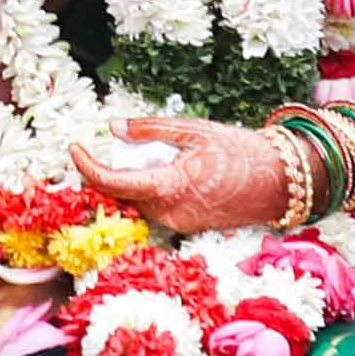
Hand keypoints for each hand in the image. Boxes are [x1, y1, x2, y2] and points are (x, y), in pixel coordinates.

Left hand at [75, 109, 301, 239]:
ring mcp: (177, 224)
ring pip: (138, 201)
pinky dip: (152, 189)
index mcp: (168, 187)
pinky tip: (171, 170)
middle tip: (121, 144)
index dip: (86, 165)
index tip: (74, 147)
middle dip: (113, 170)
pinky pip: (156, 208)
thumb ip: (151, 130)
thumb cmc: (242, 152)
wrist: (280, 183)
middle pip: (121, 193)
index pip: (111, 182)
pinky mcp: (186, 227)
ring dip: (134, 179)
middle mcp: (168, 213)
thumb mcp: (195, 131)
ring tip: (156, 155)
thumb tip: (114, 127)